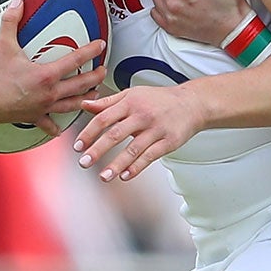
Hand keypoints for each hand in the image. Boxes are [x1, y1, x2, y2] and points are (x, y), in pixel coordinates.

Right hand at [0, 0, 106, 133]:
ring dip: (85, 100)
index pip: (75, 61)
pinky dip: (55, 127)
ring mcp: (42, 107)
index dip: (90, 51)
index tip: (102, 45)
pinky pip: (47, 124)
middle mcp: (49, 93)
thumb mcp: (2, 44)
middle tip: (104, 71)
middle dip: (95, 78)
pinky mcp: (32, 118)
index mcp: (46, 75)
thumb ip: (11, 20)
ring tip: (95, 95)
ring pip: (71, 105)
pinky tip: (60, 129)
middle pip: (80, 85)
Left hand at [74, 83, 208, 179]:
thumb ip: (108, 102)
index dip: (89, 133)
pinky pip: (150, 156)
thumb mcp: (133, 94)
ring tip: (103, 176)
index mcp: (130, 102)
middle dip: (97, 150)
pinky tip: (125, 176)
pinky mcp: (169, 142)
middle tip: (83, 163)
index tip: (77, 146)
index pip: (104, 118)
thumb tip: (85, 105)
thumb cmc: (160, 99)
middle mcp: (142, 115)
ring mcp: (156, 129)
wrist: (193, 103)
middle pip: (115, 134)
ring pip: (133, 149)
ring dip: (116, 164)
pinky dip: (137, 167)